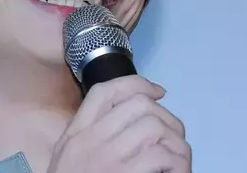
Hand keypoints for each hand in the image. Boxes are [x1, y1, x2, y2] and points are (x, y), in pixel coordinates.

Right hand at [48, 75, 190, 172]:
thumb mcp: (69, 154)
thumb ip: (90, 133)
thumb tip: (129, 116)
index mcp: (76, 132)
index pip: (105, 91)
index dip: (137, 83)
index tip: (158, 92)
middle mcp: (91, 140)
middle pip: (137, 105)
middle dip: (164, 116)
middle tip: (172, 135)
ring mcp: (109, 159)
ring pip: (154, 127)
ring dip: (174, 141)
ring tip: (176, 158)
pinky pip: (162, 155)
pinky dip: (177, 163)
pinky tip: (174, 172)